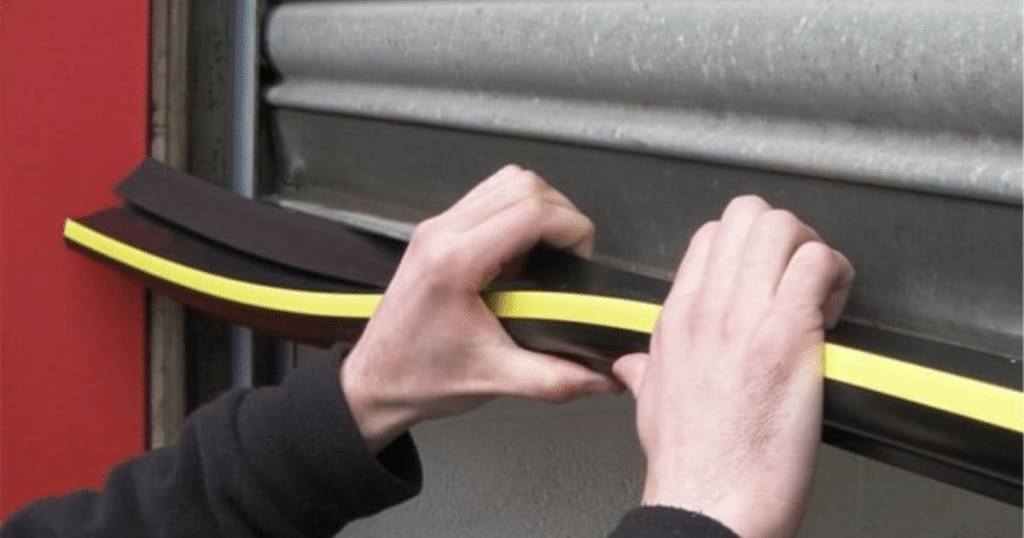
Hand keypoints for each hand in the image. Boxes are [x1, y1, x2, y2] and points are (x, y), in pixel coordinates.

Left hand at [341, 165, 622, 452]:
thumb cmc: (418, 377)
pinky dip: (516, 213)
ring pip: (504, 182)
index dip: (572, 228)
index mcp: (454, 262)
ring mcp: (437, 228)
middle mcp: (442, 234)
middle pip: (522, 184)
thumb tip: (602, 376)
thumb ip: (557, 379)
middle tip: (572, 255)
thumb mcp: (496, 379)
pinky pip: (487, 198)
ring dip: (539, 208)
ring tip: (549, 252)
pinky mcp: (437, 233)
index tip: (583, 257)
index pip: (529, 211)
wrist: (374, 382)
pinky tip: (522, 255)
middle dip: (561, 214)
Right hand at [613, 196, 853, 537]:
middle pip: (748, 215)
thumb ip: (643, 373)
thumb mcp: (650, 406)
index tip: (768, 284)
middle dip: (785, 237)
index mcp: (677, 318)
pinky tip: (833, 317)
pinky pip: (819, 264)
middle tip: (799, 279)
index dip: (748, 249)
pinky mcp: (787, 336)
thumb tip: (629, 366)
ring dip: (814, 253)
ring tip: (821, 296)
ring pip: (783, 226)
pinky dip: (838, 278)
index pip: (711, 235)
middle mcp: (707, 308)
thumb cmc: (692, 465)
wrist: (710, 504)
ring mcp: (745, 318)